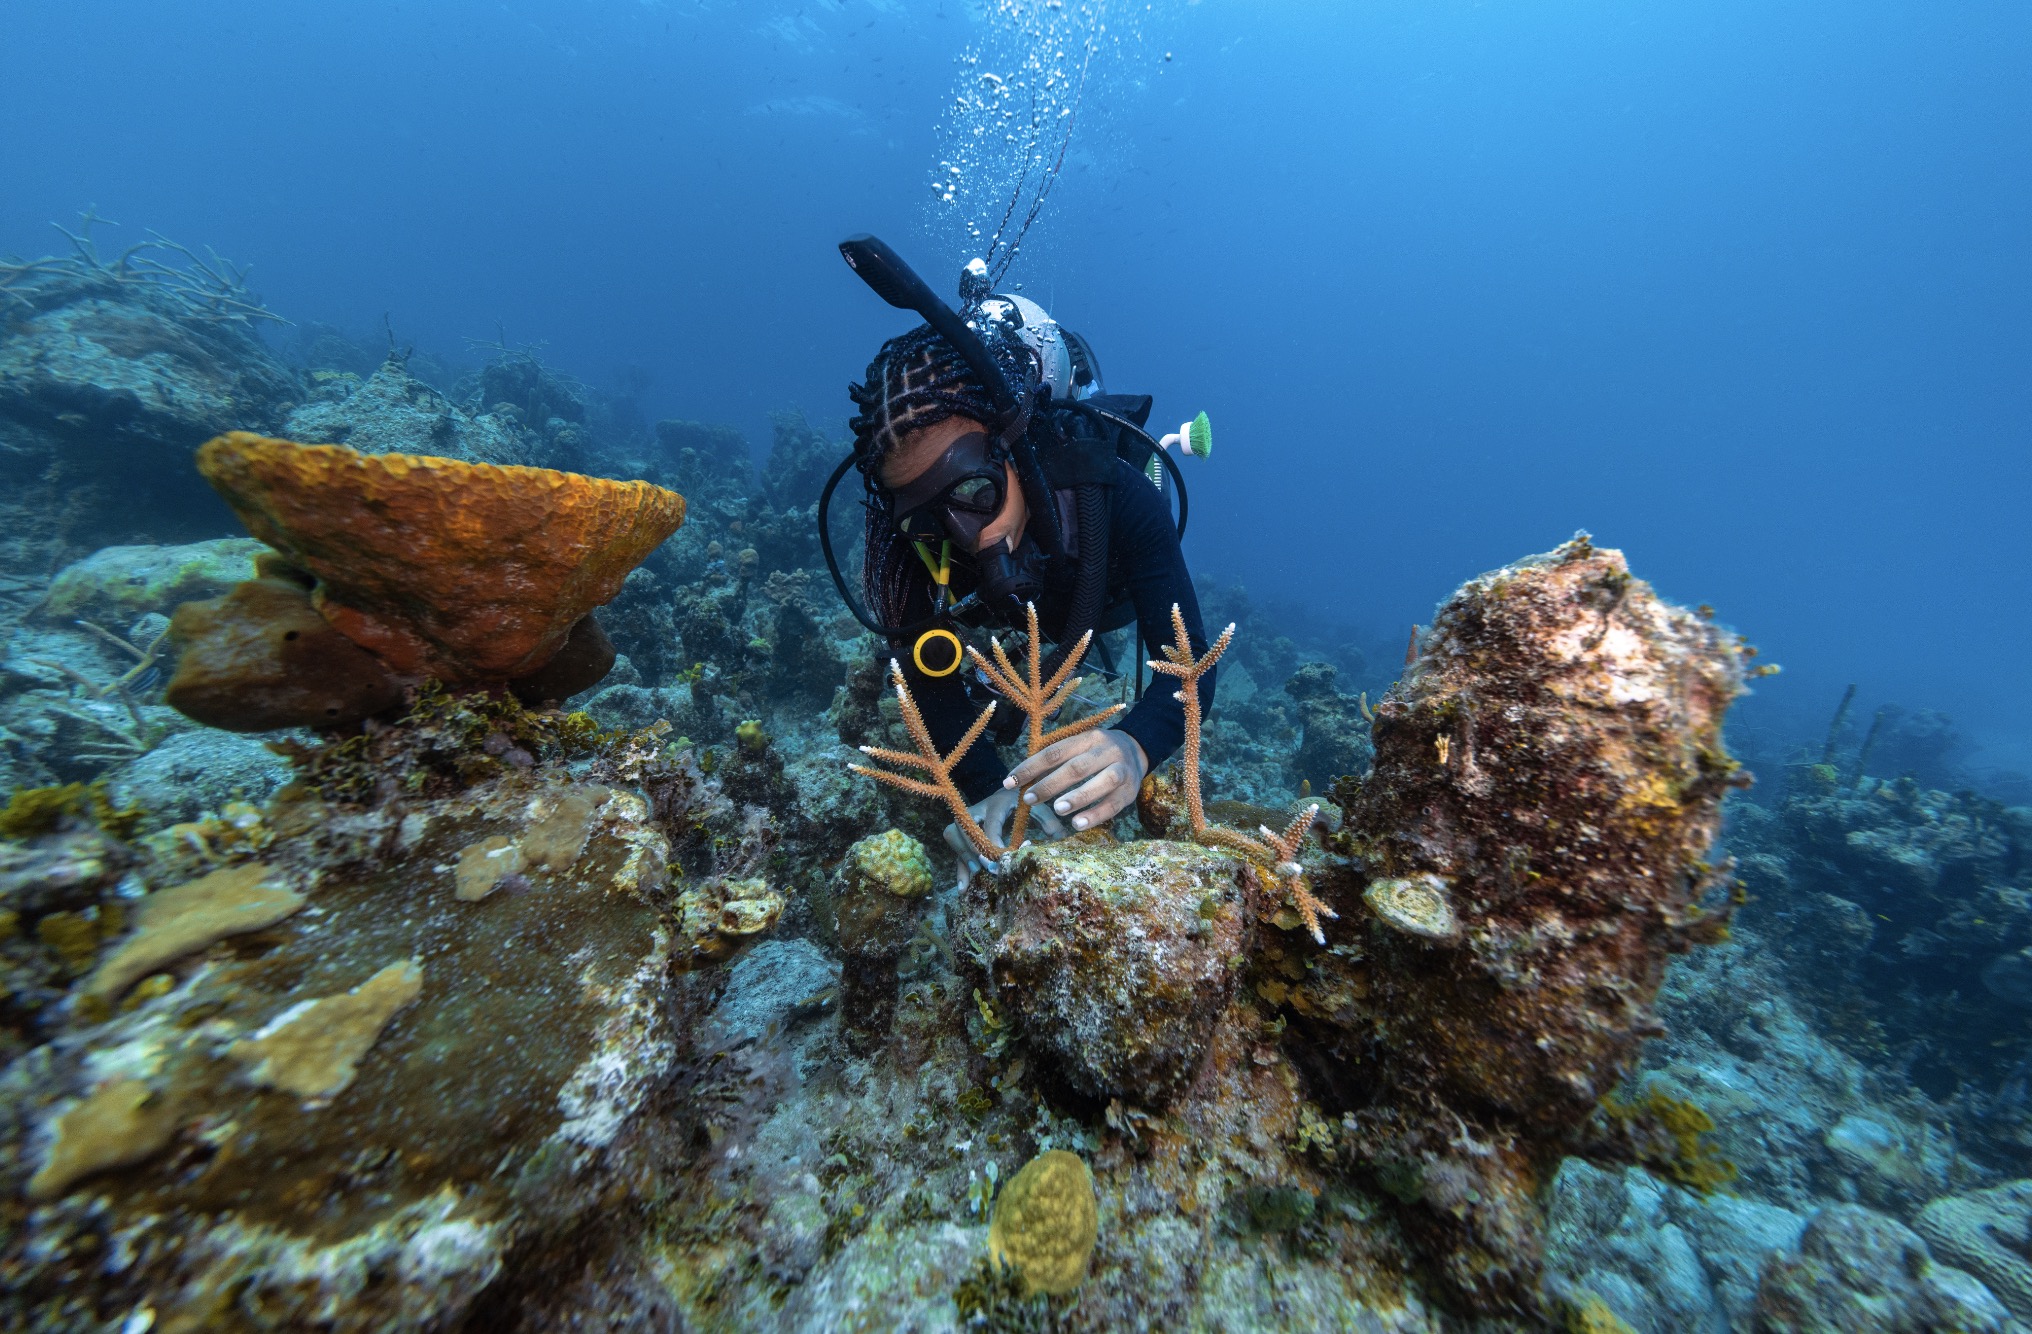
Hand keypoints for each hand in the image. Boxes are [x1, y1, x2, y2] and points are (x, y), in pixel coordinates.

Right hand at [944, 786, 1068, 873]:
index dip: (993, 841)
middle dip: (973, 849)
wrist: (1011, 786)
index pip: (990, 823)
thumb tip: (1061, 839)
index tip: (1002, 857)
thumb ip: (1048, 821)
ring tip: (975, 874)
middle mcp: (979, 808)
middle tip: (988, 867)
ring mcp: (968, 818)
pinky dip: (959, 867)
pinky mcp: (964, 829)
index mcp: (998, 803)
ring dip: (962, 855)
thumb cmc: (1025, 800)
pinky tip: (963, 888)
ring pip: (953, 833)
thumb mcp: (1038, 807)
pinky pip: (955, 846)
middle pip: (964, 826)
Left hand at [1005, 728, 1148, 833]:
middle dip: (1051, 784)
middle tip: (1030, 799)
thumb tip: (1020, 780)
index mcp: (1087, 738)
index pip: (1054, 752)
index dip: (1030, 767)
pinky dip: (1096, 814)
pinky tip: (1078, 824)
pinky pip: (1114, 804)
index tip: (1009, 782)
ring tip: (1058, 809)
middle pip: (1077, 767)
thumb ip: (1054, 760)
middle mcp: (1106, 751)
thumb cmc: (1096, 753)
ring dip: (1078, 797)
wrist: (1137, 751)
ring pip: (1102, 781)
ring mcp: (1122, 770)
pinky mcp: (1130, 791)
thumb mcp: (1078, 747)